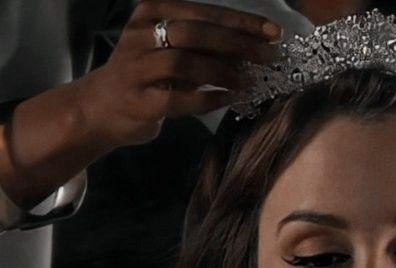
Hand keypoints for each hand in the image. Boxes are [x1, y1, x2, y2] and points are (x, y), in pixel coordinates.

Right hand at [76, 0, 282, 148]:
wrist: (102, 108)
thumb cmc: (148, 77)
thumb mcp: (176, 53)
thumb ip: (209, 49)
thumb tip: (256, 48)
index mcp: (153, 12)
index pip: (204, 11)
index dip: (241, 21)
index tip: (274, 32)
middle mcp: (142, 34)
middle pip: (196, 32)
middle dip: (237, 43)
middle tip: (268, 56)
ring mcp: (137, 67)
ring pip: (184, 62)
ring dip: (221, 72)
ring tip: (248, 81)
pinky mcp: (139, 101)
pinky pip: (178, 99)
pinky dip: (207, 100)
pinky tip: (228, 100)